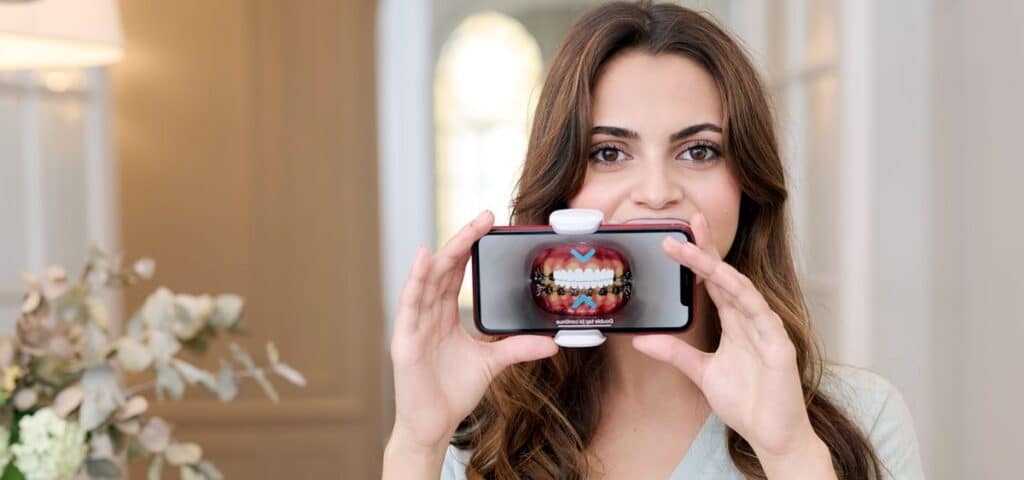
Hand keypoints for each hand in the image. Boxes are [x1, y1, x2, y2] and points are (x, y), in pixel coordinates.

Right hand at [389, 210, 558, 453]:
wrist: (433, 425)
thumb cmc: (452, 392)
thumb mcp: (492, 364)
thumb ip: (517, 348)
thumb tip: (553, 343)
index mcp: (444, 315)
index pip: (456, 272)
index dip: (470, 247)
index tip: (490, 225)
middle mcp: (427, 313)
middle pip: (444, 268)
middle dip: (464, 240)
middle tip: (485, 216)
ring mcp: (414, 324)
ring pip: (428, 279)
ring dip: (446, 252)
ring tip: (464, 230)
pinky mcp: (404, 340)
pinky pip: (409, 304)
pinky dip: (416, 279)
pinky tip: (425, 258)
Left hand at [631, 212, 829, 471]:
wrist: (771, 434)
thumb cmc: (745, 401)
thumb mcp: (701, 372)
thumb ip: (674, 352)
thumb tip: (639, 340)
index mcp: (734, 321)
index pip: (714, 281)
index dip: (699, 256)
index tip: (677, 235)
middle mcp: (750, 319)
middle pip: (726, 275)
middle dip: (707, 248)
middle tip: (689, 222)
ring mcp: (766, 329)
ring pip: (741, 289)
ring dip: (717, 267)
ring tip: (695, 249)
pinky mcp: (780, 346)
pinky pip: (761, 315)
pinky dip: (745, 297)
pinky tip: (729, 281)